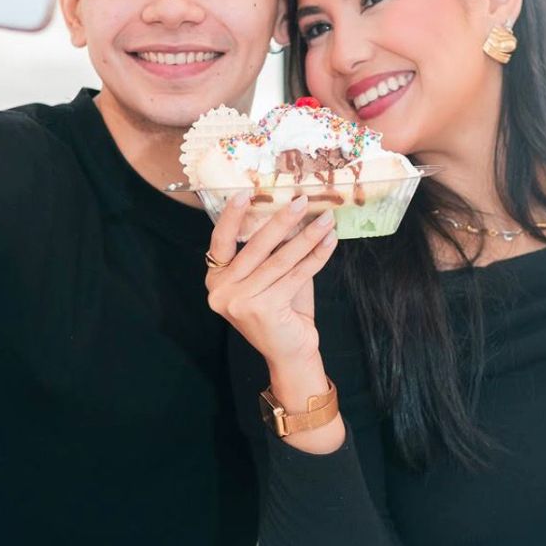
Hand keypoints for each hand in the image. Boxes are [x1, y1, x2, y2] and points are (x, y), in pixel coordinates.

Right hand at [204, 194, 338, 370]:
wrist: (290, 353)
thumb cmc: (281, 311)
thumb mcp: (269, 279)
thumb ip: (271, 253)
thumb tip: (292, 215)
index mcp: (215, 280)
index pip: (220, 242)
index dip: (231, 217)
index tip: (245, 192)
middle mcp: (221, 291)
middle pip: (255, 247)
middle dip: (281, 221)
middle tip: (301, 201)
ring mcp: (239, 302)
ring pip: (279, 260)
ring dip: (306, 237)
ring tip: (325, 219)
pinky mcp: (262, 309)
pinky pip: (296, 275)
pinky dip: (316, 257)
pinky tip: (329, 242)